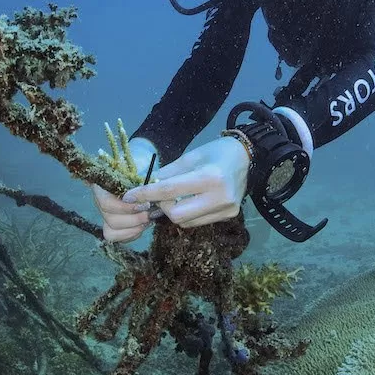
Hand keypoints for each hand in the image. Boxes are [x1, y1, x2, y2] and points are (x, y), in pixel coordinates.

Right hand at [91, 137, 155, 242]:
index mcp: (102, 186)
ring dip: (133, 229)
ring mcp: (106, 215)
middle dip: (134, 220)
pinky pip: (119, 238)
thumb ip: (138, 173)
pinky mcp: (115, 226)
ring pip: (111, 232)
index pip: (106, 203)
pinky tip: (145, 224)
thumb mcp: (140, 163)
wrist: (145, 170)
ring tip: (149, 219)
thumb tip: (142, 186)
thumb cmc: (141, 165)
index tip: (144, 204)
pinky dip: (133, 234)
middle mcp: (100, 202)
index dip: (124, 208)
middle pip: (110, 220)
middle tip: (151, 213)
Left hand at [120, 136, 249, 228]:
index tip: (128, 196)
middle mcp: (220, 197)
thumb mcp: (189, 157)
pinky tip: (189, 202)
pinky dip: (187, 214)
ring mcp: (226, 209)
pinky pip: (198, 222)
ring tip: (174, 198)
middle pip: (177, 214)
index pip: (170, 190)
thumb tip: (144, 187)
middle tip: (158, 196)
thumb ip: (167, 174)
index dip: (146, 194)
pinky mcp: (229, 216)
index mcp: (210, 177)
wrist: (246, 156)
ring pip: (186, 222)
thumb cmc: (215, 152)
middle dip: (162, 207)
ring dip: (174, 211)